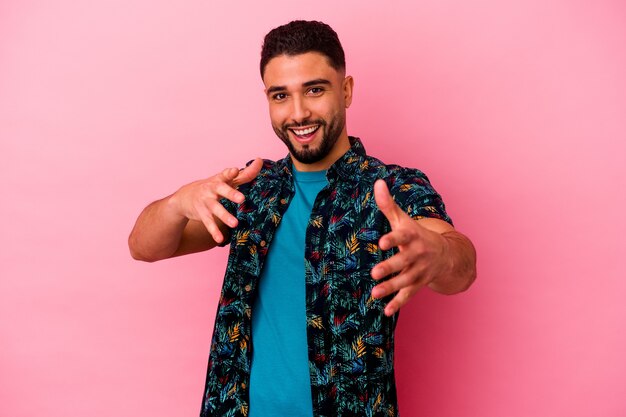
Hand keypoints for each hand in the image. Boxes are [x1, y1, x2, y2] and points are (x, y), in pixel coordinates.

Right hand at [170, 158, 262, 243]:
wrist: (185, 197)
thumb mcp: (226, 180)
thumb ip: (244, 174)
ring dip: (225, 216)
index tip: (235, 170)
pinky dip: (214, 231)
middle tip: (242, 198)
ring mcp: (206, 202)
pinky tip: (220, 239)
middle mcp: (212, 189)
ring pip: (216, 209)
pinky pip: (209, 223)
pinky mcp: (202, 214)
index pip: (226, 175)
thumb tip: (260, 161)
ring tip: (235, 224)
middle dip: (231, 194)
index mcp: (220, 180)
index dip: (231, 173)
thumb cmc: (213, 187)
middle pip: (222, 190)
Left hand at [370, 180, 450, 315]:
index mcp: (412, 237)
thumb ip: (388, 204)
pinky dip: (398, 303)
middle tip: (374, 273)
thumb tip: (377, 182)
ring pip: (404, 280)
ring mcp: (418, 271)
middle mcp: (417, 255)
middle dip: (390, 267)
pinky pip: (408, 295)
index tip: (381, 242)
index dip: (392, 239)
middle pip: (403, 261)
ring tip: (375, 293)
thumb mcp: (403, 219)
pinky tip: (387, 312)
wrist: (446, 255)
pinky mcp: (417, 284)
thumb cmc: (416, 234)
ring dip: (390, 287)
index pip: (402, 237)